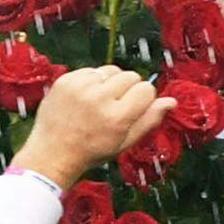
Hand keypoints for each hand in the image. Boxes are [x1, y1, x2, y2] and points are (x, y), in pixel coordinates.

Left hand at [12, 65, 167, 185]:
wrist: (52, 153)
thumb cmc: (91, 151)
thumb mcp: (124, 143)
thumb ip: (149, 120)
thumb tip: (171, 101)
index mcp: (117, 118)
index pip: (146, 89)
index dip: (143, 99)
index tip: (133, 109)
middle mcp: (99, 99)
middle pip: (130, 76)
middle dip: (128, 89)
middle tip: (115, 107)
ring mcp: (80, 87)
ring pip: (111, 70)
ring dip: (110, 83)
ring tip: (100, 102)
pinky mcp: (66, 80)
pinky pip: (91, 70)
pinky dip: (92, 81)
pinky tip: (85, 98)